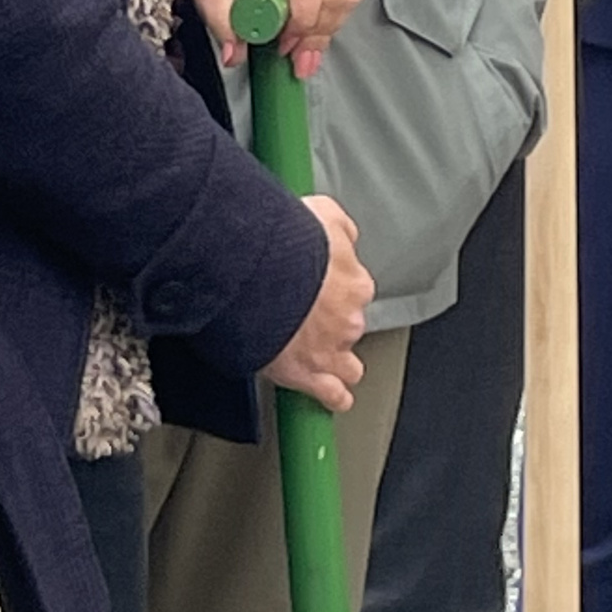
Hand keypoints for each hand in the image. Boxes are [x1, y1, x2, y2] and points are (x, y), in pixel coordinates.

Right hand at [263, 197, 372, 413]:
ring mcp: (329, 350)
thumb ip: (340, 228)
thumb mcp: (323, 213)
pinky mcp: (306, 374)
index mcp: (354, 284)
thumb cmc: (286, 242)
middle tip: (309, 315)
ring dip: (339, 362)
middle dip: (333, 323)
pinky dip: (333, 397)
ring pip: (348, 364)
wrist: (257, 272)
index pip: (354, 290)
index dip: (336, 289)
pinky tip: (333, 398)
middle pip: (348, 325)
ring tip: (327, 360)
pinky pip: (330, 394)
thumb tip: (347, 235)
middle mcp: (348, 319)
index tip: (322, 286)